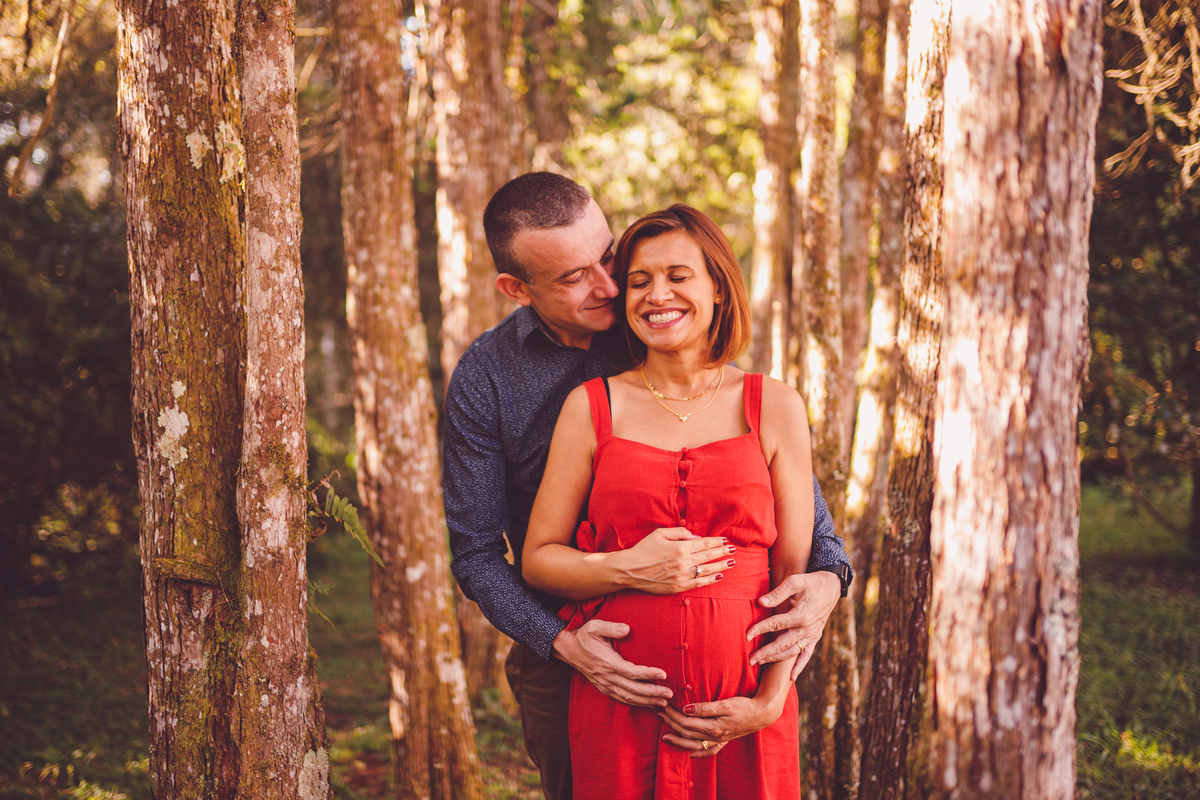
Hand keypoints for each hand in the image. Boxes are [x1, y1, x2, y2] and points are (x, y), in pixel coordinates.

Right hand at [552, 619, 672, 707]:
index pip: (632, 672)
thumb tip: (627, 629)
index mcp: (608, 662)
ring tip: (663, 702)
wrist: (568, 649)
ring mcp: (605, 684)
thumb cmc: (583, 636)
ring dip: (647, 701)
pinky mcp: (604, 688)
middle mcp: (607, 677)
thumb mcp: (594, 626)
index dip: (648, 674)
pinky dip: (636, 703)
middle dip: (653, 693)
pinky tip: (647, 704)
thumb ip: (611, 627)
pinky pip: (621, 699)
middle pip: (633, 689)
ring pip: (629, 697)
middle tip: (669, 693)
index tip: (663, 674)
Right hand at [614, 527, 734, 593]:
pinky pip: (698, 584)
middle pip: (709, 556)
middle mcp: (684, 562)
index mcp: (680, 547)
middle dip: (723, 552)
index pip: (704, 543)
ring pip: (707, 570)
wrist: (630, 570)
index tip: (725, 540)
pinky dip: (710, 580)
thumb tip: (695, 537)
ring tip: (731, 563)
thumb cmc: (644, 550)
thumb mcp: (660, 533)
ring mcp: (682, 576)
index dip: (716, 542)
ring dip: (721, 565)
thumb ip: (679, 533)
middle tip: (734, 550)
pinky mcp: (678, 587)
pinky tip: (718, 576)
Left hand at [658, 695, 782, 757]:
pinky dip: (697, 753)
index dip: (673, 715)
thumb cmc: (744, 706)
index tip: (664, 707)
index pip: (686, 723)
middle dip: (671, 724)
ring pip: (693, 744)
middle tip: (659, 714)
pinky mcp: (724, 740)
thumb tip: (686, 710)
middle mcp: (714, 736)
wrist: (762, 714)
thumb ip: (705, 708)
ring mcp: (719, 740)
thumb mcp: (725, 704)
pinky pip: (708, 751)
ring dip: (678, 740)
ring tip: (665, 736)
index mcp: (712, 727)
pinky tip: (689, 753)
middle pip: (686, 733)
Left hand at [746, 571, 839, 679]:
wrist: (832, 586)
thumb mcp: (795, 582)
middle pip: (781, 644)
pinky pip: (807, 655)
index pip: (775, 624)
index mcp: (800, 615)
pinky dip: (800, 667)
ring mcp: (812, 635)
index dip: (759, 630)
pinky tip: (791, 677)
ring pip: (791, 652)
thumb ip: (778, 593)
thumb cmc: (811, 582)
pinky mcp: (815, 637)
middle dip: (765, 653)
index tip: (746, 636)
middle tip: (750, 660)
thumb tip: (761, 602)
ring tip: (760, 663)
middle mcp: (806, 628)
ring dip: (776, 659)